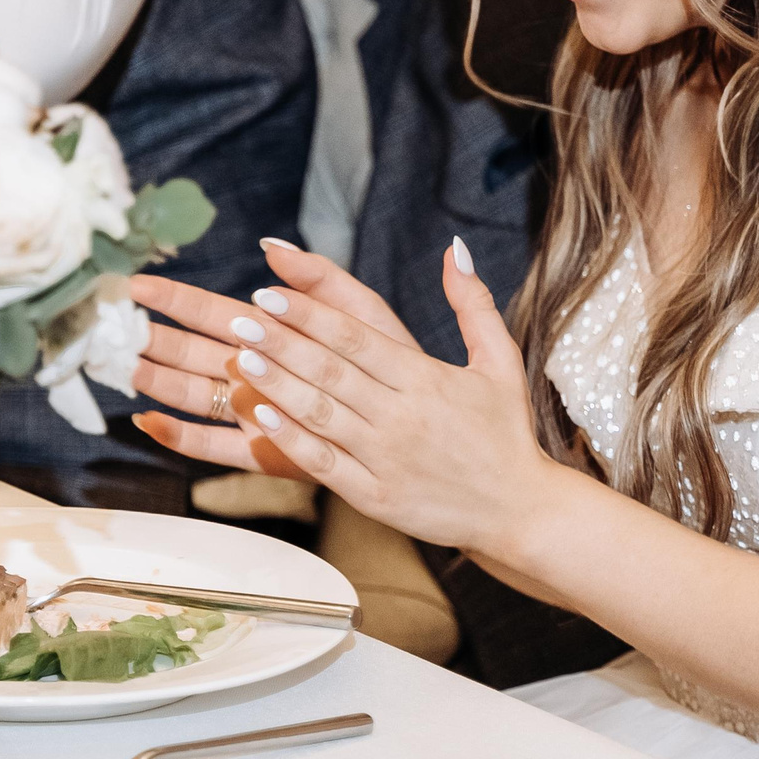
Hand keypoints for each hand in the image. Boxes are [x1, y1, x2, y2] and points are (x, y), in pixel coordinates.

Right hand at [129, 240, 419, 483]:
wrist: (420, 427)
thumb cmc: (391, 363)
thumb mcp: (362, 313)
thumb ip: (319, 279)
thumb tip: (271, 245)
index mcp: (271, 333)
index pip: (210, 312)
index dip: (172, 299)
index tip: (133, 284)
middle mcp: (254, 371)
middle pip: (188, 352)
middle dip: (148, 339)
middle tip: (105, 327)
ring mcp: (255, 413)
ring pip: (192, 395)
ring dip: (156, 381)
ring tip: (121, 366)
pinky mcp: (265, 452)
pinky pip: (214, 447)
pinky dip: (181, 438)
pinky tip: (150, 423)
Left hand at [133, 239, 558, 554]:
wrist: (521, 510)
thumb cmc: (505, 433)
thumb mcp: (499, 360)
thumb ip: (473, 303)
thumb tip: (455, 248)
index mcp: (426, 379)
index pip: (356, 338)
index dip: (309, 313)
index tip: (270, 291)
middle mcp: (402, 416)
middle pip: (330, 371)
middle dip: (280, 341)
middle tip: (238, 316)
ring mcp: (386, 459)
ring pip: (319, 414)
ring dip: (276, 384)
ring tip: (238, 356)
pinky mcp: (375, 497)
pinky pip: (324, 464)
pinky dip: (290, 440)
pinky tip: (258, 417)